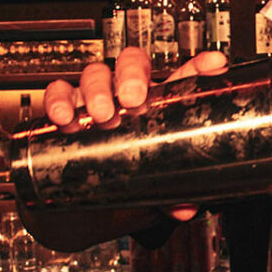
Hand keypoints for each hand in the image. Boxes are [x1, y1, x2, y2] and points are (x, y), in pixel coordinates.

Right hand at [42, 48, 227, 219]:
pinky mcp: (66, 111)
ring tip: (101, 113)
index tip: (213, 64)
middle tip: (133, 99)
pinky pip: (58, 94)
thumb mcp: (155, 188)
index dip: (199, 67)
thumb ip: (173, 197)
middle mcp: (127, 95)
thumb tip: (185, 207)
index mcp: (159, 105)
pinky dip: (59, 101)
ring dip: (97, 90)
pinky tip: (65, 117)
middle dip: (132, 75)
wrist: (84, 206)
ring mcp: (95, 99)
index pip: (182, 78)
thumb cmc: (127, 182)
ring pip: (96, 74)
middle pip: (132, 64)